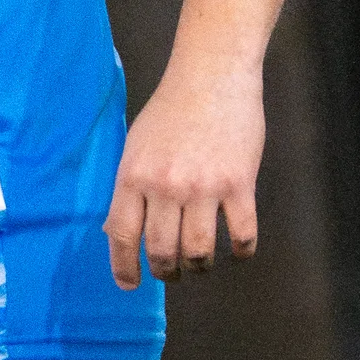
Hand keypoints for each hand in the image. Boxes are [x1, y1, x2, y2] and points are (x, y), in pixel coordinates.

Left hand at [105, 59, 265, 288]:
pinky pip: (242, 234)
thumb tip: (118, 234)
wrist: (211, 75)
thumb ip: (129, 189)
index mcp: (133, 176)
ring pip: (199, 251)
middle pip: (162, 251)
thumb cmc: (170, 110)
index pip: (123, 236)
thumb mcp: (135, 146)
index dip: (125, 267)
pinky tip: (238, 251)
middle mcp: (165, 186)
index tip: (130, 284)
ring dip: (199, 266)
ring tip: (201, 263)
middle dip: (166, 272)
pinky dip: (241, 251)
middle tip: (172, 273)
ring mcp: (203, 187)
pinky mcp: (238, 183)